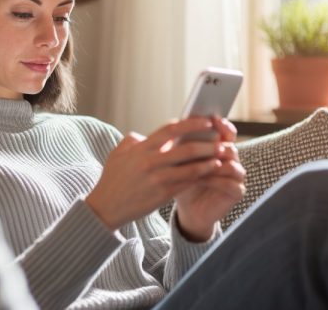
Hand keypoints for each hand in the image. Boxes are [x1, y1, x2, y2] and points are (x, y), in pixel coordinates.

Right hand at [85, 118, 221, 230]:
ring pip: (191, 167)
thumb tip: (144, 135)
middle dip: (207, 143)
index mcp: (141, 148)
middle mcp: (151, 162)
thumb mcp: (118, 154)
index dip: (191, 124)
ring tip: (221, 157)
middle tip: (221, 140)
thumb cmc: (112, 179)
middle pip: (186, 149)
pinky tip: (211, 173)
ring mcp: (158, 179)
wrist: (106, 206)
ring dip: (209, 161)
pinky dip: (201, 176)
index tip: (206, 122)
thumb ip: (133, 141)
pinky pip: (187, 183)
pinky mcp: (163, 194)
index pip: (170, 130)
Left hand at [175, 117, 245, 240]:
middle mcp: (229, 159)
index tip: (207, 118)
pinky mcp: (236, 192)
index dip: (218, 123)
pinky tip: (202, 179)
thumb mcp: (172, 161)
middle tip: (206, 138)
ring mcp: (235, 175)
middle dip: (217, 141)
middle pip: (229, 144)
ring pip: (232, 163)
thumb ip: (166, 146)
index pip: (223, 130)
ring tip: (201, 161)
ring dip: (216, 162)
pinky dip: (217, 180)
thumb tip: (135, 135)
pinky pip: (232, 184)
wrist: (188, 208)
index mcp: (216, 146)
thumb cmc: (179, 181)